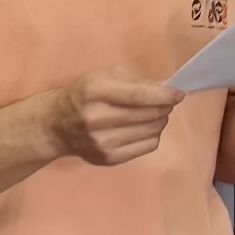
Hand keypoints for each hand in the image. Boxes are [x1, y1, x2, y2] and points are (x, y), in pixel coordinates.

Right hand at [48, 73, 182, 168]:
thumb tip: (165, 89)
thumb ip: (135, 81)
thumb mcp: (104, 76)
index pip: (139, 96)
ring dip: (160, 121)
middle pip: (147, 115)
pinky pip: (146, 147)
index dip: (164, 96)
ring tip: (155, 113)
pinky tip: (145, 127)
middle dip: (164, 107)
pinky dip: (152, 135)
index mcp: (96, 92)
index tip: (178, 93)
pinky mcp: (108, 158)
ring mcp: (102, 142)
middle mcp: (98, 119)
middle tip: (167, 102)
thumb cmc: (83, 94)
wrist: (56, 124)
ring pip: (150, 132)